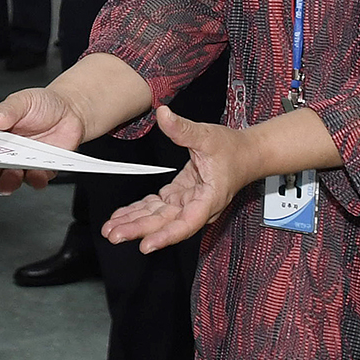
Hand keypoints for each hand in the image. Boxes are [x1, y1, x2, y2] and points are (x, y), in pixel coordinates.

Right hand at [0, 86, 85, 194]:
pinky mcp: (42, 169)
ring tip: (10, 178)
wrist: (70, 111)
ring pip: (10, 179)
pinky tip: (37, 174)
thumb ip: (8, 110)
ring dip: (8, 183)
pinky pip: (36, 180)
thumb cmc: (42, 104)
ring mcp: (23, 162)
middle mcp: (7, 152)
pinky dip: (36, 180)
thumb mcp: (22, 100)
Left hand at [103, 106, 253, 253]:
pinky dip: (139, 210)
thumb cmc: (233, 150)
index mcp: (209, 199)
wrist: (247, 154)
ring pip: (158, 217)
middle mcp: (197, 206)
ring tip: (112, 228)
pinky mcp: (181, 196)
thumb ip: (182, 129)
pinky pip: (157, 207)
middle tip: (114, 234)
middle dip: (138, 229)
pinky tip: (123, 215)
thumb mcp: (207, 136)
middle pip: (165, 223)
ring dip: (135, 222)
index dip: (165, 235)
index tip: (145, 244)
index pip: (186, 223)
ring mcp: (188, 203)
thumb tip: (164, 115)